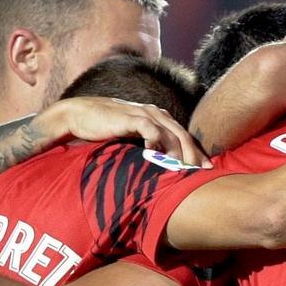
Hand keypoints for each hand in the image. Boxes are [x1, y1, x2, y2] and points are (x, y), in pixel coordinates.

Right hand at [38, 97, 210, 167]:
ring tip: (185, 169)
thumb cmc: (106, 128)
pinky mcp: (131, 117)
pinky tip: (158, 155)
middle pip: (183, 135)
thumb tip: (161, 166)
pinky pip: (150, 129)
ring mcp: (144, 114)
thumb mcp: (132, 137)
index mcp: (159, 118)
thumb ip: (148, 146)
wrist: (80, 115)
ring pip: (171, 133)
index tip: (206, 168)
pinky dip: (157, 141)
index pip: (184, 135)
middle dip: (194, 154)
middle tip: (201, 171)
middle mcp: (156, 114)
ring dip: (180, 152)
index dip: (196, 152)